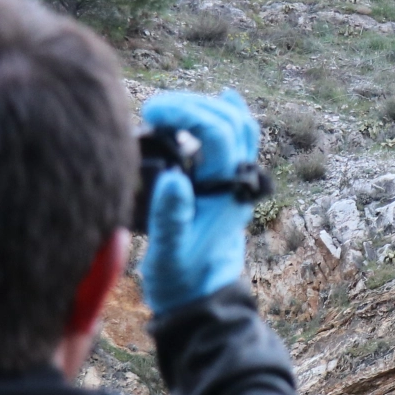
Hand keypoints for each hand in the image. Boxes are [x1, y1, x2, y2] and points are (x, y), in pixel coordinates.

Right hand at [138, 89, 260, 314]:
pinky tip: (222, 98)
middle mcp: (239, 182)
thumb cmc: (181, 277)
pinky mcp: (232, 184)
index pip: (217, 131)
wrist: (201, 297)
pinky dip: (231, 116)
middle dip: (192, 105)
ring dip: (207, 108)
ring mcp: (239, 181)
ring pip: (239, 126)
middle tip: (155, 110)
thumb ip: (170, 217)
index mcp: (226, 192)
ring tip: (172, 110)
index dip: (186, 111)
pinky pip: (241, 140)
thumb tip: (173, 178)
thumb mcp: (168, 251)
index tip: (153, 113)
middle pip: (231, 120)